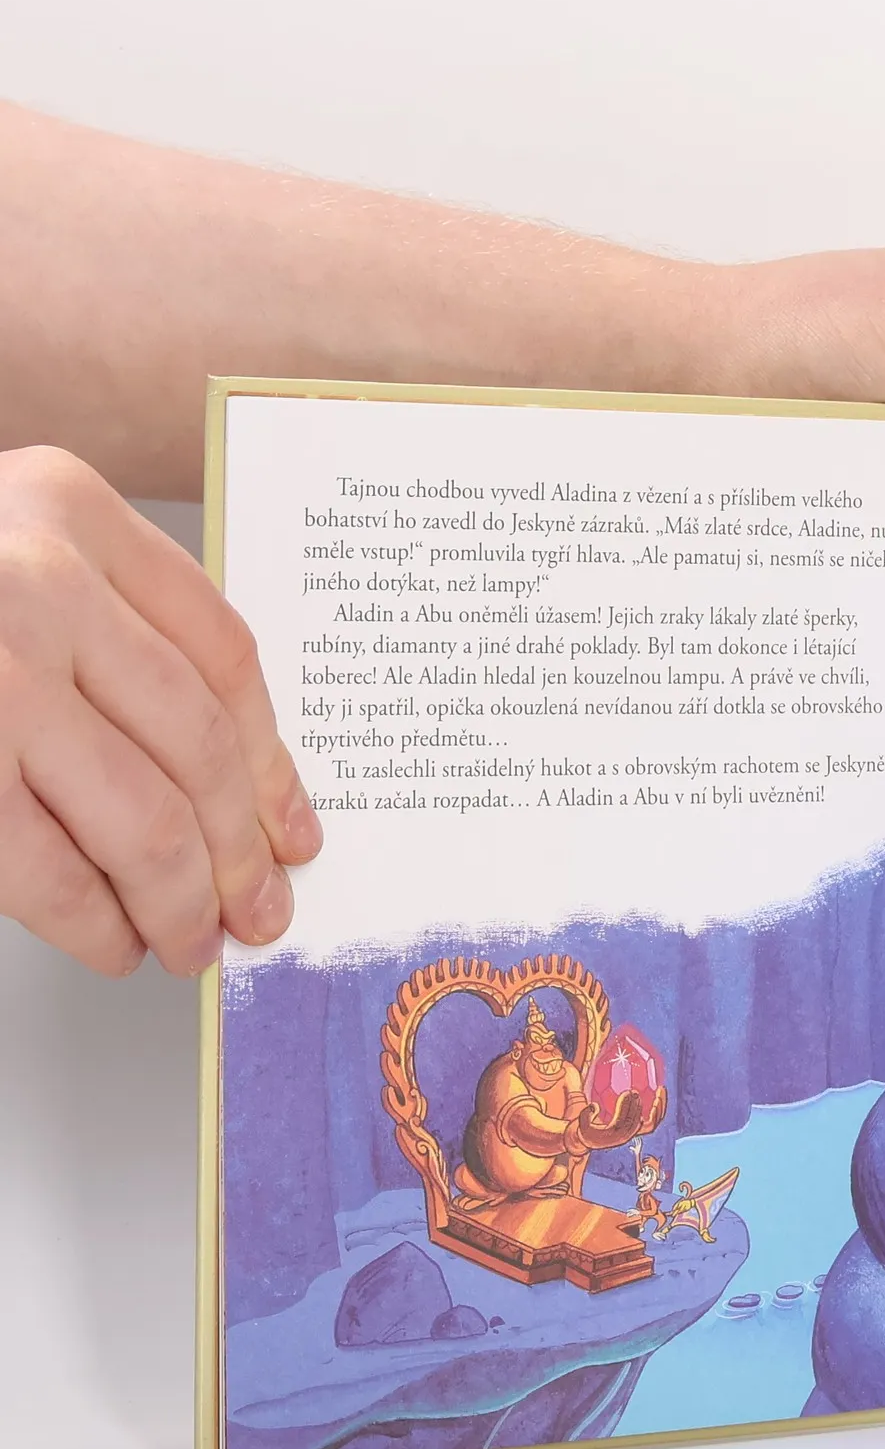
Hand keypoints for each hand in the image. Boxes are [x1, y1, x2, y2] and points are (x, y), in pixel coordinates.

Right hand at [0, 446, 320, 975]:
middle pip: (197, 748)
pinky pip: (46, 866)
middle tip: (259, 912)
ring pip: (143, 818)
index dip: (270, 762)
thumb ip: (101, 623)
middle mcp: (33, 576)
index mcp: (67, 505)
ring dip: (182, 902)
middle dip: (240, 855)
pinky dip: (96, 921)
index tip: (293, 830)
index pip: (224, 656)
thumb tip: (234, 785)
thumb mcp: (5, 544)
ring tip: (195, 942)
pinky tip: (114, 943)